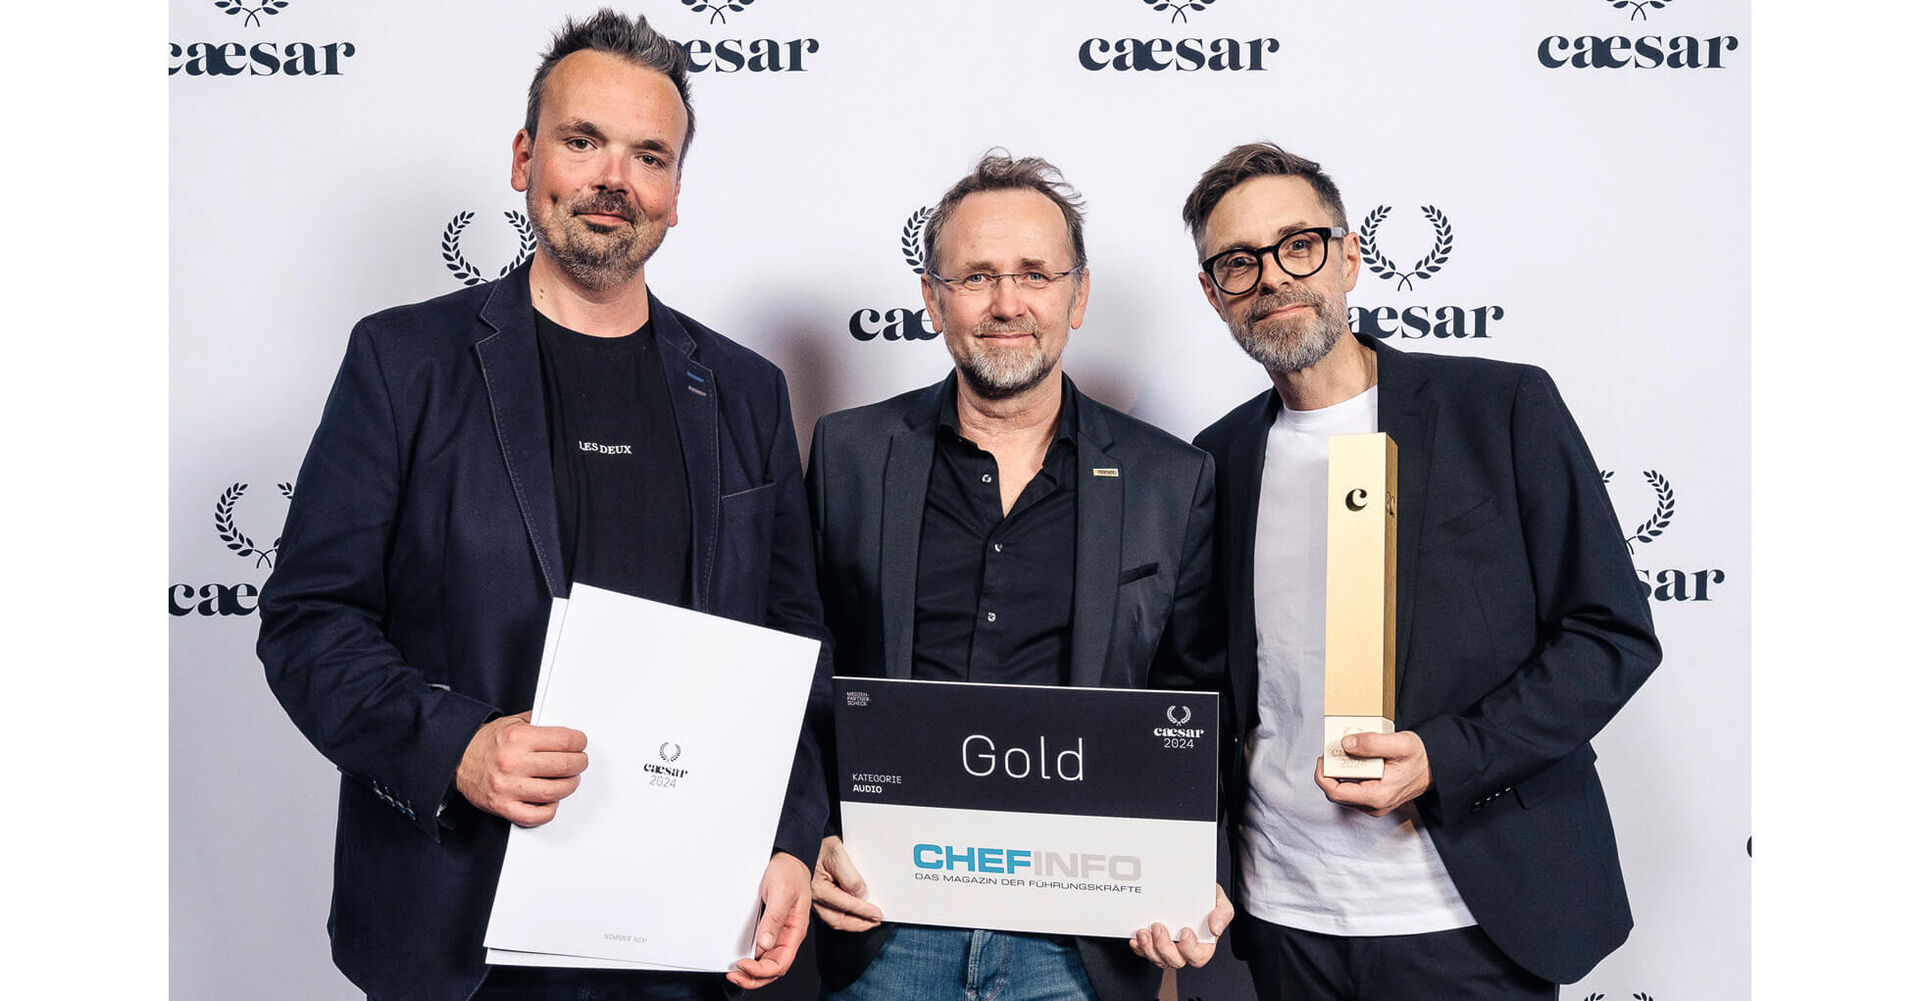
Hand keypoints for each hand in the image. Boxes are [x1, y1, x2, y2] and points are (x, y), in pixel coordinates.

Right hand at [453, 711, 588, 826]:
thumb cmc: (486, 743)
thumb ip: (538, 721)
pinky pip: (536, 816)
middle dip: (579, 763)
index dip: (579, 742)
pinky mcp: (503, 807)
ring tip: (569, 780)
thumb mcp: (511, 721)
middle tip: (579, 762)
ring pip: (555, 791)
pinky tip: (551, 800)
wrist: (455, 760)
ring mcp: (508, 787)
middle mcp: (513, 762)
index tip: (580, 744)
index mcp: (518, 737)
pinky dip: (549, 810)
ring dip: (569, 785)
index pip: (564, 740)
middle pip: (564, 765)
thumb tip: (566, 728)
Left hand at [728, 852, 811, 989]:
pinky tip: (740, 958)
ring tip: (735, 973)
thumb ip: (774, 919)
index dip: (761, 971)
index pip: (780, 963)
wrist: (787, 859)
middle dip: (754, 978)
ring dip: (751, 973)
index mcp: (795, 931)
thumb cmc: (789, 873)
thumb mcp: (782, 893)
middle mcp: (787, 936)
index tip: (743, 964)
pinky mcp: (769, 928)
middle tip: (734, 976)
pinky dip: (751, 960)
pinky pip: (761, 951)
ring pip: (766, 963)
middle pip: (773, 969)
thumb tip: (764, 944)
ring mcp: (778, 934)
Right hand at [811, 835, 883, 931]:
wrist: (806, 842)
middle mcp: (814, 898)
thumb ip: (850, 877)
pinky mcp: (817, 899)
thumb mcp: (837, 854)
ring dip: (853, 924)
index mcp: (819, 888)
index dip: (863, 911)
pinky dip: (845, 918)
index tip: (877, 915)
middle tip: (875, 922)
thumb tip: (861, 895)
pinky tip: (854, 915)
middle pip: (838, 920)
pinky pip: (831, 915)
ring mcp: (814, 900)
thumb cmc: (820, 846)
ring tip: (868, 922)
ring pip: (834, 920)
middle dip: (859, 924)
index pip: (845, 904)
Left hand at [1130, 883, 1231, 968]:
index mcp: (1204, 944)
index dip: (1190, 948)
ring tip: (1143, 933)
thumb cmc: (1205, 897)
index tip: (1185, 931)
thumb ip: (1222, 913)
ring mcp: (1168, 947)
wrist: (1188, 887)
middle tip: (1159, 927)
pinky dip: (1139, 947)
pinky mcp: (1153, 942)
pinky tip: (1136, 938)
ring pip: (1158, 959)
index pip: (1198, 956)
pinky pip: (1144, 952)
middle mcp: (1184, 950)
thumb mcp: (1219, 900)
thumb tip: (1215, 928)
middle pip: (1175, 961)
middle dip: (1165, 947)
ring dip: (1149, 948)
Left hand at [1315, 731, 1431, 817]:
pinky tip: (1356, 761)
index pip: (1336, 793)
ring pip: (1344, 793)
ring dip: (1340, 773)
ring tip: (1346, 753)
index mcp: (1377, 796)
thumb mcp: (1399, 743)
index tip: (1323, 758)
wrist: (1437, 766)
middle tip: (1334, 751)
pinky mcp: (1376, 800)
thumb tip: (1346, 744)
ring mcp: (1375, 805)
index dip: (1322, 775)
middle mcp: (1375, 806)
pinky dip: (1349, 776)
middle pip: (1337, 793)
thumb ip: (1371, 743)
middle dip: (1331, 772)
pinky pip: (1353, 791)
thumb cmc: (1420, 756)